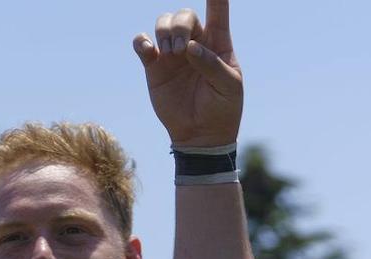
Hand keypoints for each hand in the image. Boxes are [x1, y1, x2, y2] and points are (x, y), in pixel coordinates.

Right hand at [133, 1, 242, 146]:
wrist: (201, 135)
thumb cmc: (222, 109)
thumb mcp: (228, 87)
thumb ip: (212, 65)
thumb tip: (190, 47)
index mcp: (218, 44)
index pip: (218, 12)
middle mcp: (195, 43)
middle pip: (184, 14)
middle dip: (179, 25)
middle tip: (180, 50)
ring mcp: (173, 53)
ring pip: (162, 22)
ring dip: (163, 32)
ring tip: (170, 53)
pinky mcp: (155, 66)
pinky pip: (142, 43)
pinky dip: (141, 42)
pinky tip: (148, 50)